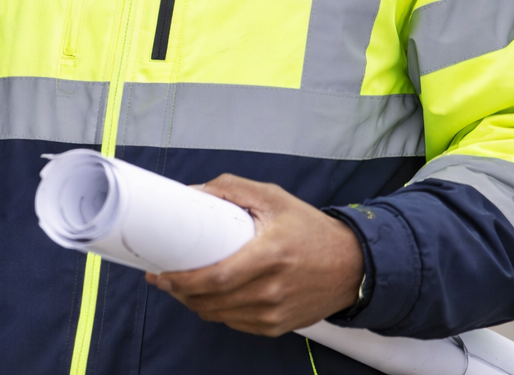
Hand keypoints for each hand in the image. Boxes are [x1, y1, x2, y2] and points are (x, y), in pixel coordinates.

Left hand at [143, 174, 362, 336]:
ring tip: (180, 287)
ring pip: (220, 316)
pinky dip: (217, 312)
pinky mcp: (279, 326)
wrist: (352, 265)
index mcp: (270, 255)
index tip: (161, 273)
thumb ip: (232, 188)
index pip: (216, 278)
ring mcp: (275, 312)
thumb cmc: (310, 229)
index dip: (182, 281)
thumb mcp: (274, 198)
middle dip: (180, 292)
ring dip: (194, 304)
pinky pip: (236, 324)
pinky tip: (208, 299)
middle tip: (163, 279)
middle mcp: (272, 289)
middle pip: (212, 301)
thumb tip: (193, 191)